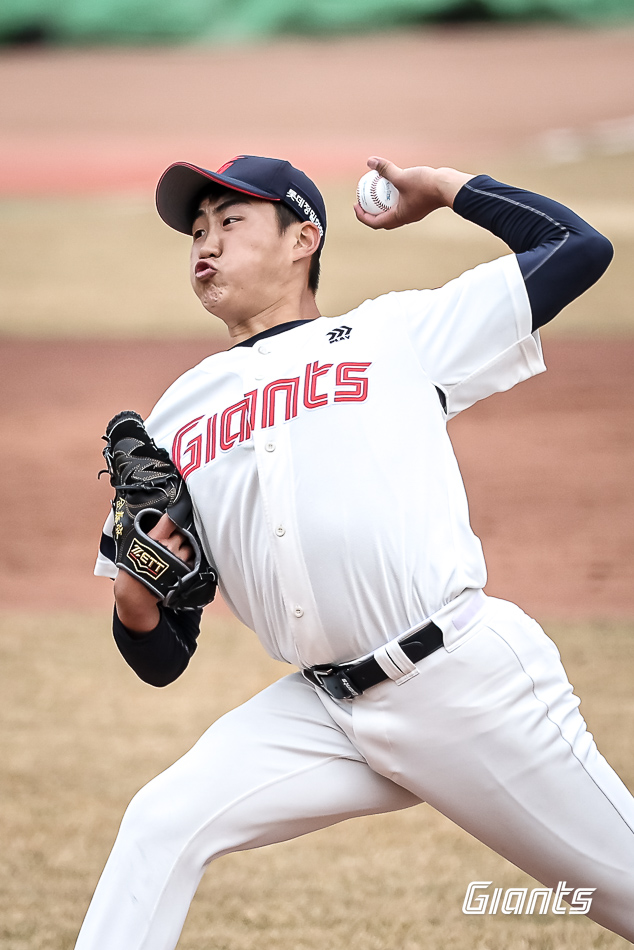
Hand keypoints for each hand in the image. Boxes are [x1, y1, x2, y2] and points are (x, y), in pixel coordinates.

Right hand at [114, 514, 193, 634]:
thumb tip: (161, 522)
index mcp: (156, 537)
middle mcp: (169, 545)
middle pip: (183, 533)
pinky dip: (189, 560)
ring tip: (176, 555)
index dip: (175, 516)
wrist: (136, 591)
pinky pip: (193, 560)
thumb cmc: (133, 568)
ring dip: (186, 548)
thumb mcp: (136, 545)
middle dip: (180, 536)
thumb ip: (151, 533)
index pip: (170, 519)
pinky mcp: (185, 570)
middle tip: (173, 541)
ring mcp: (178, 558)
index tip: (179, 512)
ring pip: (190, 546)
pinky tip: (181, 564)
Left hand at [354, 156, 474, 230]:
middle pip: (383, 220)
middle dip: (370, 212)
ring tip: (376, 191)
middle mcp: (405, 218)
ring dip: (383, 205)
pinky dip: (394, 197)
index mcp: (398, 217)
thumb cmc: (425, 185)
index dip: (362, 216)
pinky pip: (403, 203)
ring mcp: (414, 212)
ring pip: (394, 212)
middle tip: (363, 200)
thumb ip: (385, 169)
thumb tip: (370, 161)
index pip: (375, 222)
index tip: (355, 205)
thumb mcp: (401, 176)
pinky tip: (393, 183)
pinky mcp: (420, 204)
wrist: (448, 186)